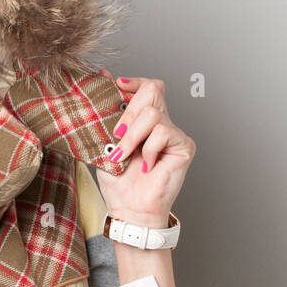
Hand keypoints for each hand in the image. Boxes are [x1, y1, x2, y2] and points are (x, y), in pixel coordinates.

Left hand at [96, 72, 195, 227]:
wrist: (129, 208)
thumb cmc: (118, 181)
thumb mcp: (105, 143)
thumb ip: (105, 114)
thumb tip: (103, 77)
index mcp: (144, 120)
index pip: (147, 87)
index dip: (134, 82)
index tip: (117, 85)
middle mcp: (161, 123)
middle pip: (152, 90)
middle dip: (128, 111)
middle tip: (116, 134)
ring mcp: (174, 133)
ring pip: (153, 114)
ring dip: (132, 136)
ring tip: (124, 155)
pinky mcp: (184, 145)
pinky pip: (163, 132)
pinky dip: (148, 149)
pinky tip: (147, 164)